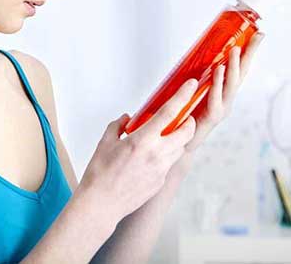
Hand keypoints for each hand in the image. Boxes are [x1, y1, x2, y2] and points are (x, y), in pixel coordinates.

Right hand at [77, 79, 198, 226]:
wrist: (101, 204)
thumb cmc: (99, 174)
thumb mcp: (104, 143)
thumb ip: (117, 126)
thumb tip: (127, 119)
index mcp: (142, 140)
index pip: (169, 112)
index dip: (183, 96)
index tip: (191, 86)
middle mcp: (156, 154)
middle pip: (186, 132)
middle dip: (189, 122)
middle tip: (184, 117)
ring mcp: (161, 170)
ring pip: (180, 149)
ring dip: (178, 139)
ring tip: (164, 137)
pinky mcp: (161, 182)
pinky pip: (169, 163)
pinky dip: (165, 156)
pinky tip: (150, 158)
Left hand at [185, 32, 264, 152]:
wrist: (179, 144)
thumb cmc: (186, 118)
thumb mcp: (193, 93)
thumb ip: (196, 78)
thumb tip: (194, 53)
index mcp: (224, 92)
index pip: (239, 68)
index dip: (248, 52)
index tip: (258, 34)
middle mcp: (227, 99)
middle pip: (242, 74)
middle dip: (249, 54)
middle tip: (256, 37)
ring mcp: (222, 108)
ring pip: (232, 85)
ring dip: (234, 66)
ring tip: (235, 49)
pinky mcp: (212, 117)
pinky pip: (216, 97)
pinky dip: (218, 83)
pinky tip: (219, 69)